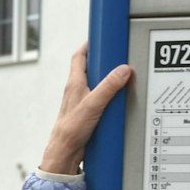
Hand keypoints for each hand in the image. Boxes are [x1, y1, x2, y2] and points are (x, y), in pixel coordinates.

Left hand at [38, 42, 132, 173]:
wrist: (65, 152)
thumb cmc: (71, 129)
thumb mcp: (93, 104)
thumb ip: (109, 86)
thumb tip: (123, 69)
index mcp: (74, 83)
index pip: (79, 55)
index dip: (89, 44)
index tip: (102, 37)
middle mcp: (77, 90)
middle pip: (89, 68)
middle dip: (103, 61)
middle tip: (118, 56)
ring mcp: (81, 102)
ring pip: (95, 85)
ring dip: (107, 80)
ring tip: (122, 77)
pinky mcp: (87, 114)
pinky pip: (99, 100)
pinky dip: (109, 97)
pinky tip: (118, 101)